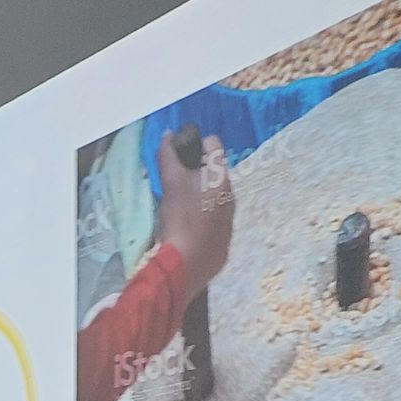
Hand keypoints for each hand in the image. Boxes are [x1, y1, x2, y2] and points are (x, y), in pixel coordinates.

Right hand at [157, 130, 232, 295]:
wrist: (187, 266)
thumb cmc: (180, 219)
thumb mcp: (170, 184)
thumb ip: (168, 156)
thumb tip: (168, 134)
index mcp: (222, 178)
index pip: (214, 145)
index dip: (195, 145)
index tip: (179, 155)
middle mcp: (232, 196)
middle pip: (214, 174)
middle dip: (196, 173)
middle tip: (174, 184)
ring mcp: (230, 220)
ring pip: (215, 198)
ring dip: (199, 197)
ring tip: (178, 208)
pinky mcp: (224, 242)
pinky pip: (213, 221)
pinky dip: (202, 219)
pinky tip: (186, 229)